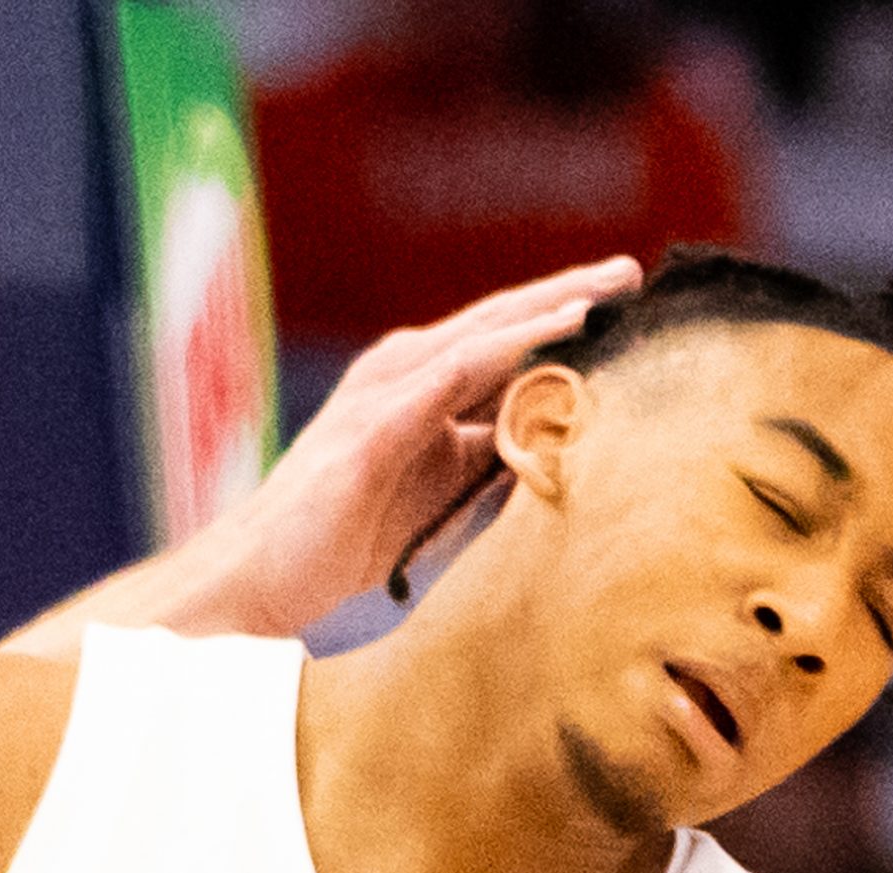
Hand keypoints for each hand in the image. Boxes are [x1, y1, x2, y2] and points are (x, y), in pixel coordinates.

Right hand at [189, 255, 641, 634]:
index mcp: (415, 389)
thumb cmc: (341, 540)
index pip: (499, 343)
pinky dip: (511, 345)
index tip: (623, 307)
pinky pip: (456, 372)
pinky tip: (561, 329)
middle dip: (566, 294)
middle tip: (632, 273)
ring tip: (609, 287)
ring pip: (483, 334)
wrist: (260, 577)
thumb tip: (560, 450)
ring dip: (548, 306)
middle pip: (498, 322)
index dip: (559, 321)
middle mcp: (400, 375)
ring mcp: (385, 394)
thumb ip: (489, 463)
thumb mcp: (436, 493)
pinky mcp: (376, 426)